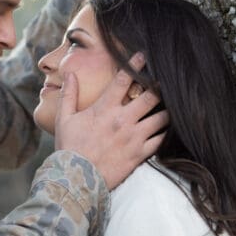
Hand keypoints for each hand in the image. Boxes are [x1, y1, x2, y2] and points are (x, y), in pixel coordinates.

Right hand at [54, 56, 167, 189]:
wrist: (76, 179)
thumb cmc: (69, 148)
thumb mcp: (64, 119)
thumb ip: (69, 95)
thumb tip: (70, 74)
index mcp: (105, 108)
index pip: (124, 79)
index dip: (135, 64)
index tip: (143, 56)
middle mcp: (122, 119)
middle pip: (151, 96)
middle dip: (159, 87)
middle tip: (165, 81)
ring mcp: (133, 137)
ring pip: (161, 117)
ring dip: (166, 110)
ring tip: (171, 106)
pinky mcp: (140, 154)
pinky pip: (161, 140)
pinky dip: (166, 133)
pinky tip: (168, 129)